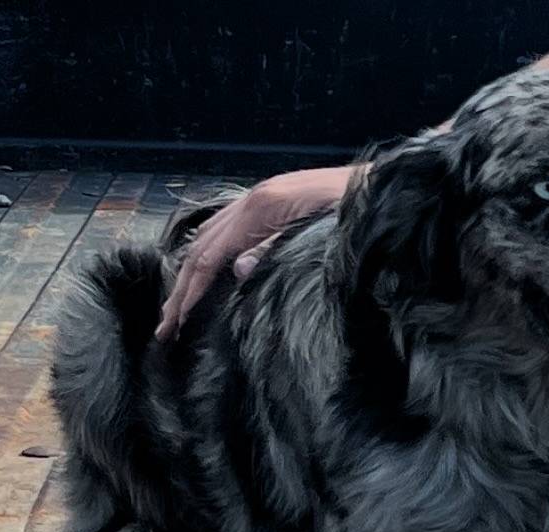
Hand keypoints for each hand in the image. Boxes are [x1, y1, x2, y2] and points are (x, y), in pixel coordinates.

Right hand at [155, 163, 359, 341]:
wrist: (382, 187)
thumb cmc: (355, 212)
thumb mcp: (317, 235)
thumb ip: (275, 251)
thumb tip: (238, 270)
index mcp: (260, 207)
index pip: (210, 257)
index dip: (190, 292)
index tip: (176, 323)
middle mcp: (253, 199)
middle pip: (202, 247)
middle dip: (181, 289)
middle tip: (166, 326)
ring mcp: (260, 198)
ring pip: (210, 237)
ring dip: (190, 273)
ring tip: (177, 306)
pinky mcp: (272, 203)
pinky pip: (228, 230)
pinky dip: (209, 254)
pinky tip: (205, 272)